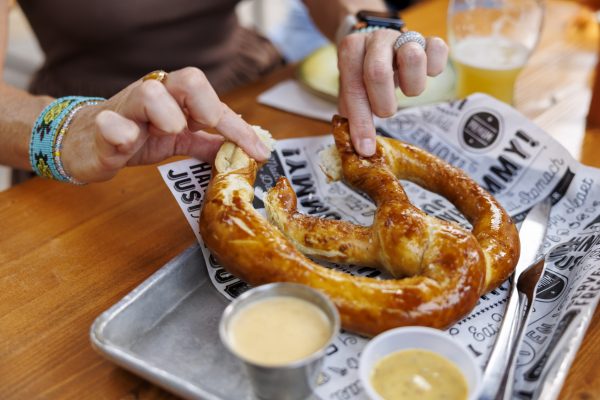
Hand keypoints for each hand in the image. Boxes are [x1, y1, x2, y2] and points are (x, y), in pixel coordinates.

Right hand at [61, 67, 270, 182]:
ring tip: (168, 133)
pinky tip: (127, 142)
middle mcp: (154, 97)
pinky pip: (110, 123)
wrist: (84, 142)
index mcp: (176, 100)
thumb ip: (206, 143)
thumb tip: (242, 150)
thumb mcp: (176, 139)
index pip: (214, 103)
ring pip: (149, 92)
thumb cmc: (133, 135)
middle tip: (205, 126)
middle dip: (205, 104)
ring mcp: (127, 109)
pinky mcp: (101, 128)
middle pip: (188, 79)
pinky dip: (120, 132)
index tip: (259, 152)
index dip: (239, 128)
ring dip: (167, 115)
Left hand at [337, 30, 447, 155]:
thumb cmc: (363, 75)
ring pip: (412, 57)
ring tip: (406, 91)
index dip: (360, 121)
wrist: (376, 46)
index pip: (353, 87)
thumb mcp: (352, 93)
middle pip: (378, 72)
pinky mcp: (427, 40)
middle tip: (385, 112)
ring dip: (412, 86)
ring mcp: (403, 37)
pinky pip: (438, 49)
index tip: (366, 148)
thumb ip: (351, 116)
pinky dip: (435, 67)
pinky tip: (426, 75)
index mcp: (351, 50)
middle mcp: (376, 39)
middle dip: (383, 104)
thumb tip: (361, 149)